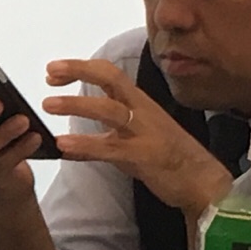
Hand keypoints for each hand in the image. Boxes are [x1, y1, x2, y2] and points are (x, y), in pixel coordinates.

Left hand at [42, 58, 232, 218]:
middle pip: (111, 80)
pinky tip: (63, 146)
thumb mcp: (129, 143)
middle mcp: (142, 111)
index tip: (52, 72)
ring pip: (110, 110)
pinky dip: (86, 145)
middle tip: (50, 72)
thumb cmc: (165, 158)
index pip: (109, 74)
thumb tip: (67, 141)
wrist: (202, 181)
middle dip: (80, 71)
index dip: (81, 68)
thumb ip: (100, 139)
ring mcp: (145, 132)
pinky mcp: (145, 156)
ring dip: (77, 105)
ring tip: (48, 104)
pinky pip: (112, 148)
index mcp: (139, 103)